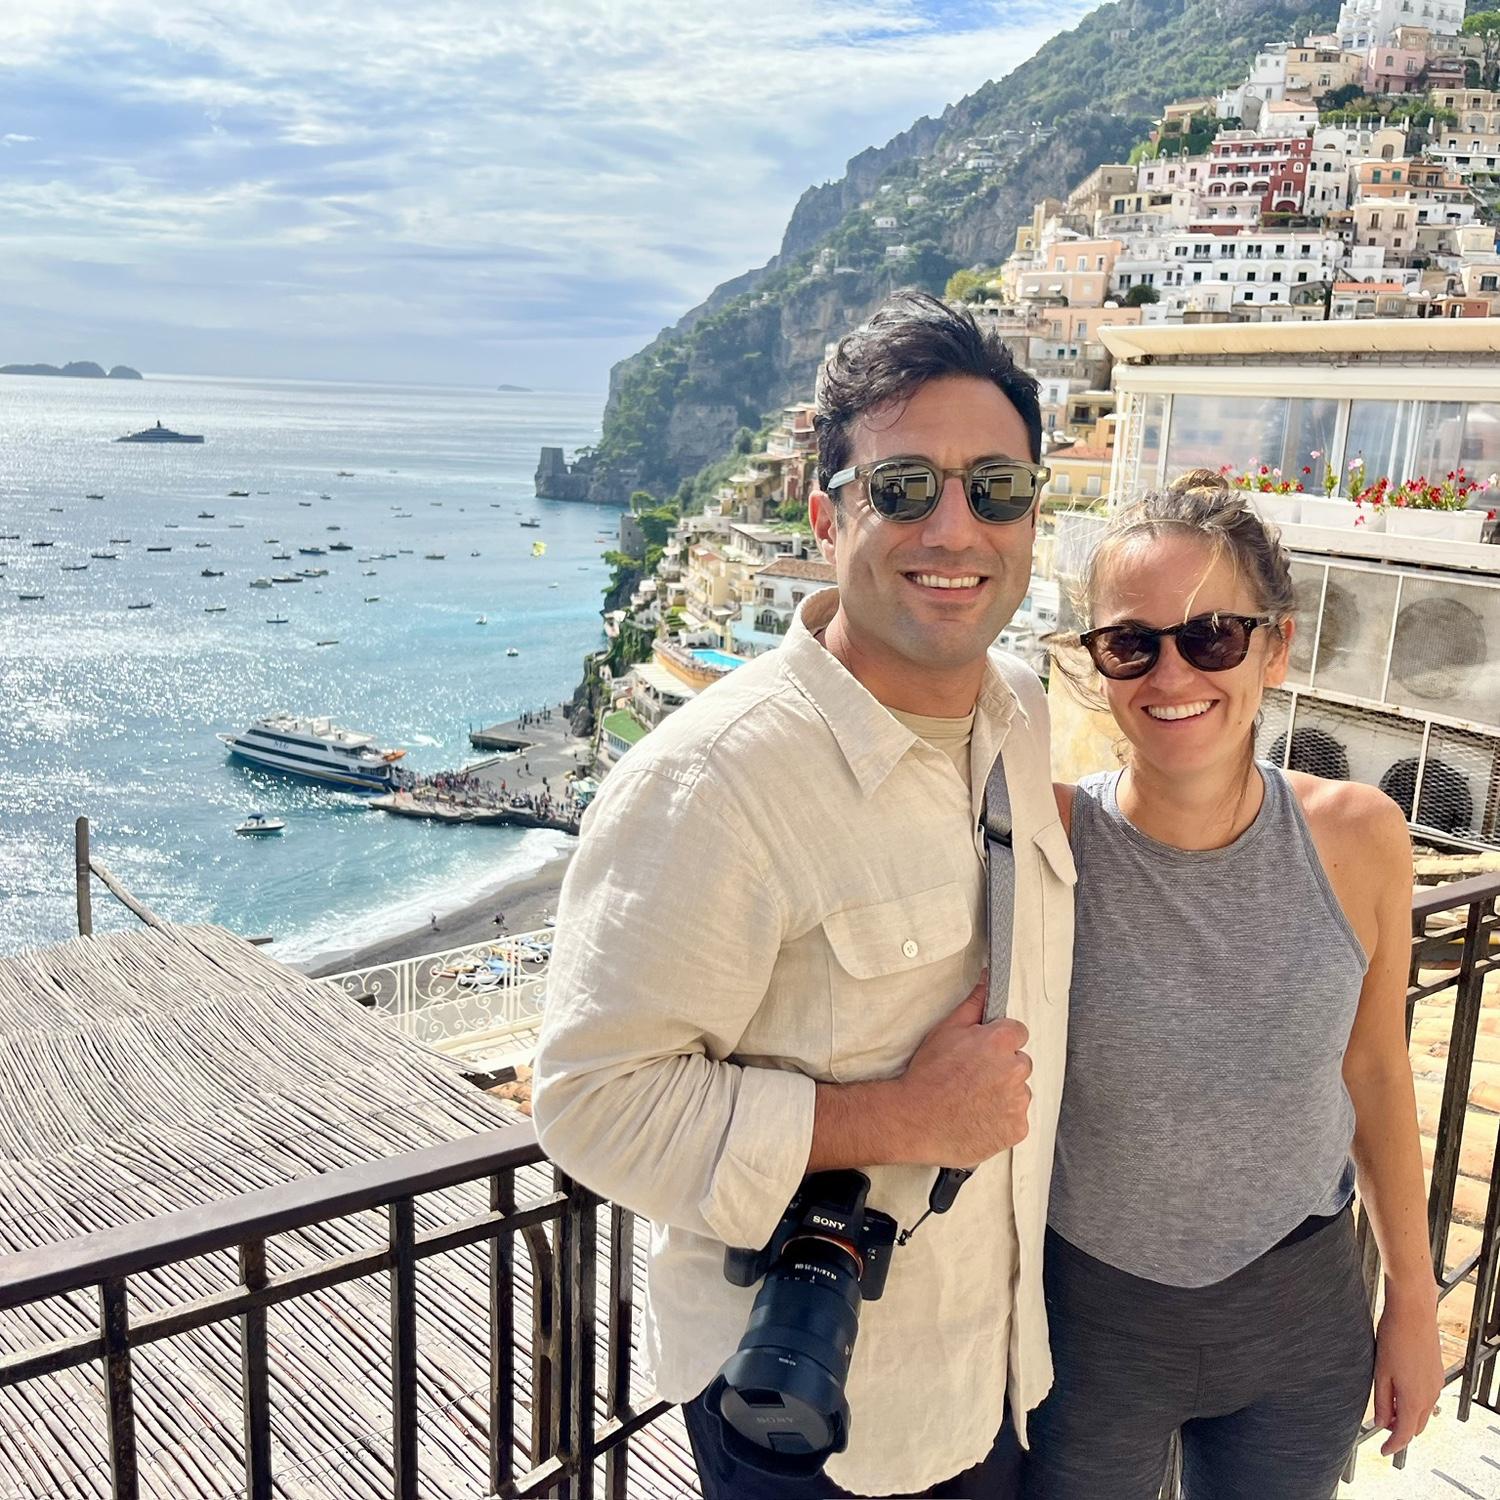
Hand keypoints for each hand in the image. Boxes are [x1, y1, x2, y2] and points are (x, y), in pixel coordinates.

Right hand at [898, 974, 1031, 1167]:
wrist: (915, 1119)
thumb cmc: (928, 1074)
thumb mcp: (946, 1030)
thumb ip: (974, 1004)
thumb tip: (988, 980)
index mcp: (1000, 1042)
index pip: (1017, 1032)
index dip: (999, 1041)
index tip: (984, 1052)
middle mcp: (1015, 1070)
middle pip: (1020, 1063)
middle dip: (1003, 1067)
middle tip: (974, 1077)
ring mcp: (1017, 1103)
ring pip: (1019, 1093)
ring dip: (1003, 1095)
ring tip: (973, 1100)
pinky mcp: (1016, 1130)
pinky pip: (1016, 1120)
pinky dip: (1001, 1120)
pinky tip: (978, 1118)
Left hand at [1373, 1284, 1443, 1456]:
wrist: (1413, 1312)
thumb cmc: (1393, 1338)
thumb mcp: (1381, 1371)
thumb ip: (1383, 1401)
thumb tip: (1382, 1424)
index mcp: (1414, 1398)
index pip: (1404, 1433)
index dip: (1393, 1445)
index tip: (1383, 1451)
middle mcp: (1430, 1395)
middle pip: (1416, 1425)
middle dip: (1401, 1432)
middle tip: (1383, 1431)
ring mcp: (1436, 1384)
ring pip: (1423, 1412)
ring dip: (1408, 1417)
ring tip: (1389, 1412)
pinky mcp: (1436, 1373)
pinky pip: (1427, 1397)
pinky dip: (1414, 1403)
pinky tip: (1400, 1392)